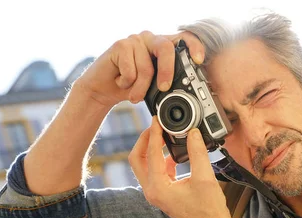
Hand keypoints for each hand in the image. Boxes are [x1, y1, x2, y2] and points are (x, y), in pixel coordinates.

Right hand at [72, 31, 204, 107]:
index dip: (194, 46)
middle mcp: (150, 39)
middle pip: (166, 49)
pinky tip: (120, 81)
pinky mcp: (120, 45)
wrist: (103, 90)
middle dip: (167, 72)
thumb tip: (185, 94)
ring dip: (140, 88)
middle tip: (164, 88)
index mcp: (163, 47)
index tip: (198, 61)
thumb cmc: (131, 87)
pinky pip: (131, 70)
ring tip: (134, 95)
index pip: (183, 39)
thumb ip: (168, 83)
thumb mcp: (154, 87)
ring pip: (147, 67)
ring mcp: (135, 40)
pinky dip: (127, 84)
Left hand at [129, 117, 232, 217]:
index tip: (157, 119)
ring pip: (144, 165)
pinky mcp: (162, 194)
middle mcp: (152, 191)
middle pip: (137, 159)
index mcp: (158, 188)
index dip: (154, 133)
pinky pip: (154, 172)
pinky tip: (173, 153)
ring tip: (163, 135)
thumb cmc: (209, 209)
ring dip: (151, 149)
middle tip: (155, 126)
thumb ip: (197, 152)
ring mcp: (155, 193)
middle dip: (144, 140)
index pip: (150, 153)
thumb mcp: (205, 177)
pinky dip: (160, 159)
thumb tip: (193, 132)